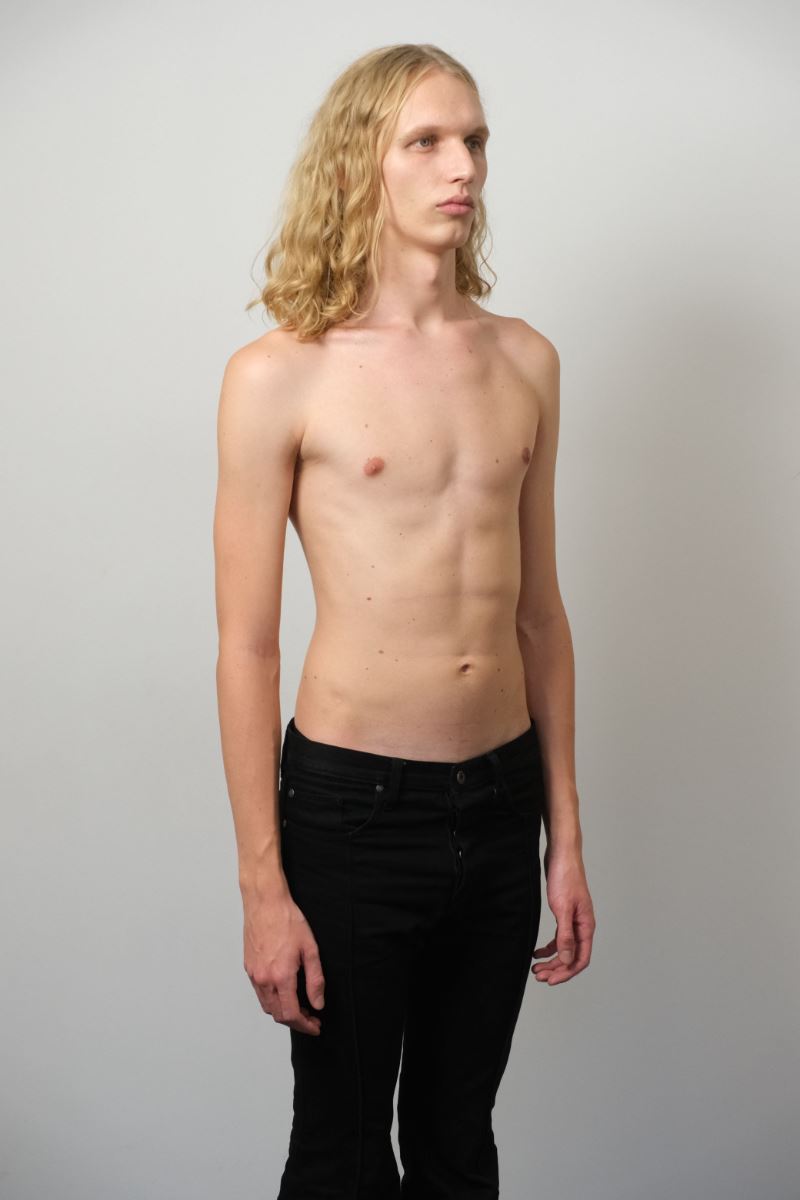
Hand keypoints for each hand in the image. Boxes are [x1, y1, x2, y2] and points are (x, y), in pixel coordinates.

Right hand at [242, 886, 325, 1034]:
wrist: (265, 902)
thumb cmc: (288, 920)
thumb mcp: (310, 949)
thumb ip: (315, 980)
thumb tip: (318, 1003)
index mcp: (281, 976)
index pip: (291, 1014)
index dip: (305, 1025)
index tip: (316, 1026)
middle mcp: (264, 979)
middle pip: (277, 1015)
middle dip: (296, 1021)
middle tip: (311, 1017)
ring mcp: (254, 974)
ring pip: (267, 1006)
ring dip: (283, 1011)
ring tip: (300, 1006)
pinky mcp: (248, 968)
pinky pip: (260, 993)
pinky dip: (272, 1000)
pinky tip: (284, 991)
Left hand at [532, 847, 594, 984]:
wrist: (562, 855)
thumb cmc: (565, 877)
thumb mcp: (562, 909)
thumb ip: (566, 935)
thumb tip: (568, 960)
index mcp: (586, 926)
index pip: (581, 959)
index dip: (567, 973)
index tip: (550, 980)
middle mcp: (582, 926)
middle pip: (572, 957)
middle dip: (556, 969)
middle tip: (538, 976)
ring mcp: (573, 921)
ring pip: (565, 949)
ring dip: (552, 961)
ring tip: (536, 968)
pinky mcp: (564, 914)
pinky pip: (559, 938)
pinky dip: (549, 947)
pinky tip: (536, 952)